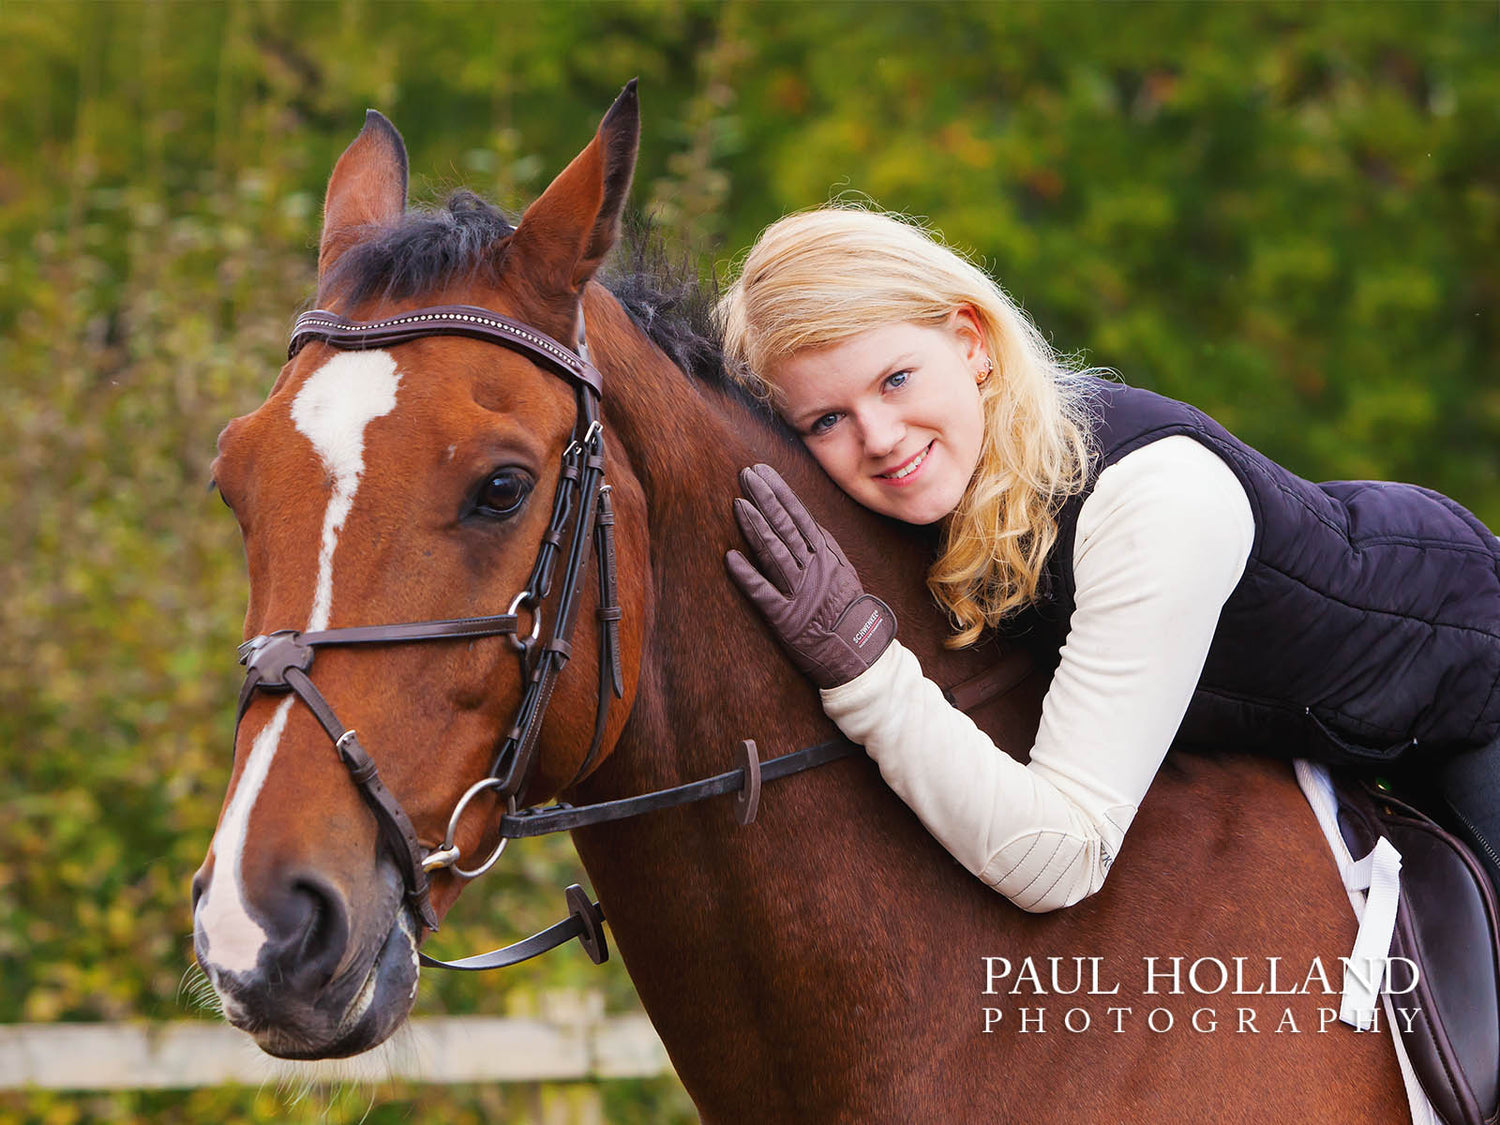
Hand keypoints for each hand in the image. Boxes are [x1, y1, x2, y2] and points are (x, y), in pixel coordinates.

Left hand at [725, 463, 896, 688]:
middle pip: (785, 527)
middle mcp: (812, 569)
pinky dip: (747, 575)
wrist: (857, 652)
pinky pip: (763, 593)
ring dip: (755, 527)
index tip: (762, 472)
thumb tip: (807, 522)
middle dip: (764, 498)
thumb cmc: (848, 612)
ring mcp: (798, 592)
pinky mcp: (785, 618)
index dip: (779, 492)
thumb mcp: (844, 573)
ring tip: (738, 504)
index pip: (799, 515)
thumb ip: (825, 548)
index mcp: (825, 556)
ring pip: (774, 553)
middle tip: (745, 476)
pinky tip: (730, 558)